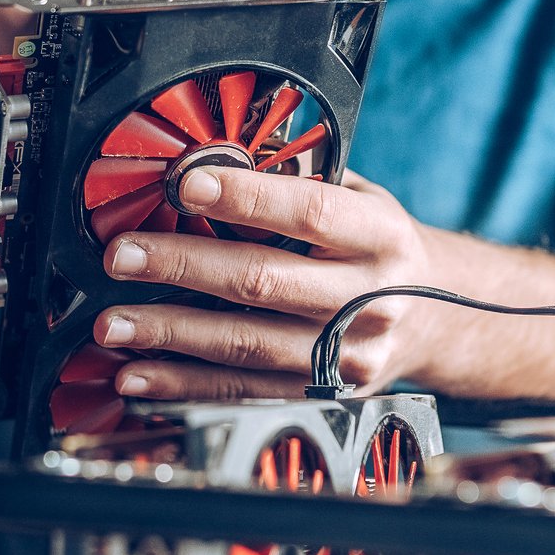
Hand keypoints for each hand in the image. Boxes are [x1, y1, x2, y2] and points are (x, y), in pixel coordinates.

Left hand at [91, 167, 440, 400]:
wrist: (441, 322)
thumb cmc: (381, 250)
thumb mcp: (360, 201)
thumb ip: (298, 181)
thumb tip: (214, 159)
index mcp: (381, 237)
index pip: (310, 213)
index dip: (245, 199)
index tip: (185, 185)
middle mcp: (370, 299)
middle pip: (265, 281)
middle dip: (183, 266)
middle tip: (123, 255)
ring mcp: (349, 356)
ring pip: (247, 345)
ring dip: (171, 334)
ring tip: (113, 323)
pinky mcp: (326, 396)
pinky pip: (245, 391)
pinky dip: (185, 384)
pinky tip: (141, 373)